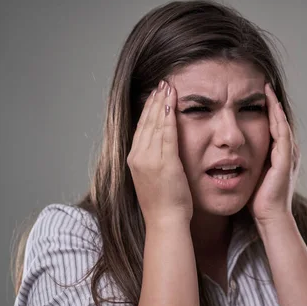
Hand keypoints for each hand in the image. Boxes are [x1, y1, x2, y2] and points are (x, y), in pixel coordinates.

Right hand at [127, 80, 192, 225]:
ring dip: (161, 103)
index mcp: (134, 160)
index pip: (140, 128)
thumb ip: (154, 163)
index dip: (147, 110)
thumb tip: (159, 152)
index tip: (154, 95)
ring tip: (167, 88)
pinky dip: (169, 117)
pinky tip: (172, 103)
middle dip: (154, 101)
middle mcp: (138, 157)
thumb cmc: (163, 205)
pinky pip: (167, 134)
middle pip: (145, 122)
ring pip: (155, 124)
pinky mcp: (164, 162)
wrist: (165, 221)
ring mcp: (150, 159)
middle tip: (161, 84)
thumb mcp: (153, 179)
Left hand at [249, 83, 300, 224]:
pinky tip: (270, 105)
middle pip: (279, 121)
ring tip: (267, 88)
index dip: (265, 109)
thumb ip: (244, 161)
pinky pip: (283, 132)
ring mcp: (288, 154)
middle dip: (272, 102)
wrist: (269, 216)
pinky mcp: (286, 158)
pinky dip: (277, 118)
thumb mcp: (249, 174)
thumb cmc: (257, 199)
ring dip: (275, 105)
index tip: (254, 94)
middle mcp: (286, 151)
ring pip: (282, 123)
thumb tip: (227, 152)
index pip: (272, 126)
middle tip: (264, 84)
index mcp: (278, 154)